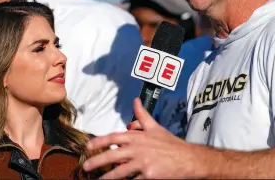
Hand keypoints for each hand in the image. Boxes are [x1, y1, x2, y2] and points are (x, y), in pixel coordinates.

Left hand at [83, 98, 200, 178]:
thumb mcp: (156, 127)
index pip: (114, 137)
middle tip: (85, 166)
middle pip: (113, 155)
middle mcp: (139, 149)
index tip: (88, 146)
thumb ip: (142, 116)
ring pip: (121, 172)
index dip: (100, 141)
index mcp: (138, 137)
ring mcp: (144, 163)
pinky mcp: (150, 176)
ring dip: (108, 177)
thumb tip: (135, 101)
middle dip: (98, 161)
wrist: (189, 159)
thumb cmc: (171, 144)